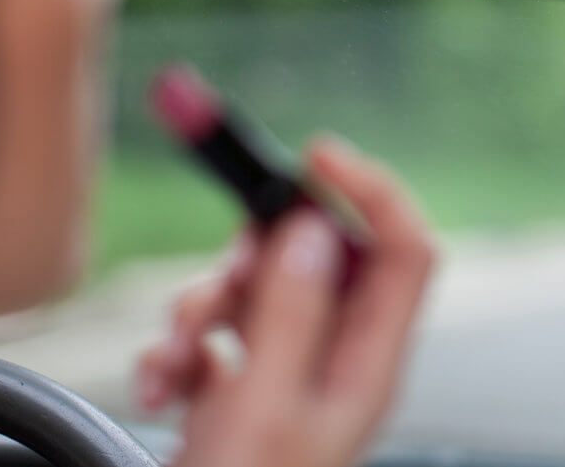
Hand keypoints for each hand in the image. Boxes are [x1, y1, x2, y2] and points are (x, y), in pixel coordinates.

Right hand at [136, 137, 435, 466]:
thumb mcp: (262, 409)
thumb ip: (291, 312)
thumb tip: (314, 228)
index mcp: (369, 367)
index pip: (404, 251)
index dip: (370, 193)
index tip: (316, 155)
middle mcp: (337, 364)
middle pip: (320, 261)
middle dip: (257, 260)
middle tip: (219, 285)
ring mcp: (288, 376)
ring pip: (261, 292)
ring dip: (205, 307)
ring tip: (172, 356)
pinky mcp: (242, 390)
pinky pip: (221, 334)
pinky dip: (184, 345)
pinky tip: (160, 384)